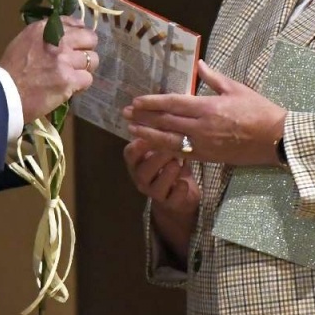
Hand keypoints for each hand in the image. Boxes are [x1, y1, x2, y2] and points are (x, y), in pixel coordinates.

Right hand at [0, 17, 98, 121]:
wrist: (4, 93)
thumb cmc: (10, 70)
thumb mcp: (24, 41)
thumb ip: (44, 35)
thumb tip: (65, 34)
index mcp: (44, 28)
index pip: (74, 23)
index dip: (79, 34)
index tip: (77, 42)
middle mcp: (58, 41)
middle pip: (90, 39)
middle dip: (87, 49)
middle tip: (78, 60)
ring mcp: (65, 60)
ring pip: (92, 60)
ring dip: (85, 68)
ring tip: (74, 75)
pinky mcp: (69, 80)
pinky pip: (87, 79)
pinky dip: (81, 85)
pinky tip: (71, 88)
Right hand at [123, 137, 200, 262]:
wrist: (179, 193)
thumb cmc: (169, 163)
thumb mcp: (163, 148)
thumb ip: (161, 134)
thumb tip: (163, 110)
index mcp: (137, 162)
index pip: (130, 153)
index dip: (140, 144)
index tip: (152, 134)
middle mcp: (142, 178)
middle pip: (143, 170)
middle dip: (157, 158)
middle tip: (170, 148)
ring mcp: (154, 193)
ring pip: (157, 185)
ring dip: (168, 173)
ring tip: (177, 163)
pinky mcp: (169, 203)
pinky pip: (172, 198)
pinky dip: (179, 190)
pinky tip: (184, 183)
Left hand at [124, 60, 285, 166]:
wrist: (276, 138)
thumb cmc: (259, 110)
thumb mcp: (237, 88)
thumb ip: (214, 78)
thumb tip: (199, 63)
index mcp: (209, 107)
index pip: (173, 103)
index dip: (152, 103)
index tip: (136, 101)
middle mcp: (202, 126)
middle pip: (166, 122)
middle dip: (143, 118)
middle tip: (125, 114)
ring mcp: (204, 144)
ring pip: (169, 140)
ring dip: (148, 135)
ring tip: (131, 130)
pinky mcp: (208, 157)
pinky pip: (180, 153)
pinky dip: (164, 149)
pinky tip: (152, 146)